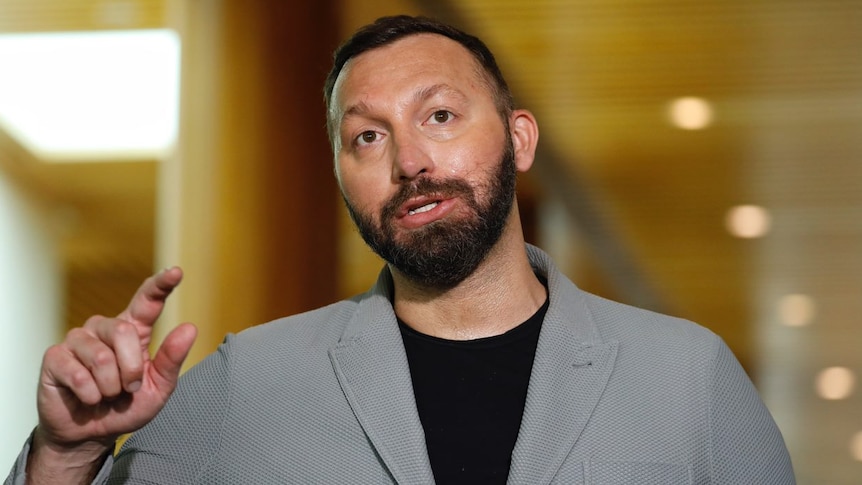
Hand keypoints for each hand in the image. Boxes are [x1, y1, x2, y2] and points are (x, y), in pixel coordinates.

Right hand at [31, 267, 196, 470]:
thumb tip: (190, 328)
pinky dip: (90, 394)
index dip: (160, 285)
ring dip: (110, 386)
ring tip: (106, 394)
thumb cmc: (126, 407)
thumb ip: (172, 359)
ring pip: (102, 357)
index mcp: (133, 331)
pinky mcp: (55, 357)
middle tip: (127, 389)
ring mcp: (78, 340)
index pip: (147, 301)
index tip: (176, 272)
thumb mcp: (158, 387)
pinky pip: (78, 374)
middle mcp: (104, 328)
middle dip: (131, 369)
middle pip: (124, 332)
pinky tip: (87, 397)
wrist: (90, 434)